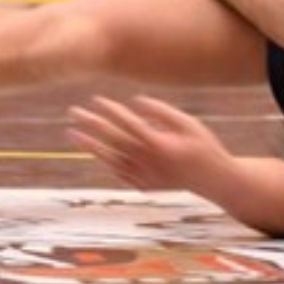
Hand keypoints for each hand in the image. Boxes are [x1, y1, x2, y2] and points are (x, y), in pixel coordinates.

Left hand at [67, 95, 230, 191]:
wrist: (212, 180)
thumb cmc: (202, 146)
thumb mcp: (188, 123)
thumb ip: (162, 111)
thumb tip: (136, 102)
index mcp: (158, 143)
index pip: (127, 122)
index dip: (110, 109)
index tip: (96, 99)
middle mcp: (146, 161)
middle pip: (112, 138)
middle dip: (91, 123)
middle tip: (73, 111)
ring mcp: (142, 176)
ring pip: (109, 157)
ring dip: (89, 144)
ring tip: (71, 132)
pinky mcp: (142, 185)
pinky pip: (117, 171)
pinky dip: (105, 159)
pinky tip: (95, 149)